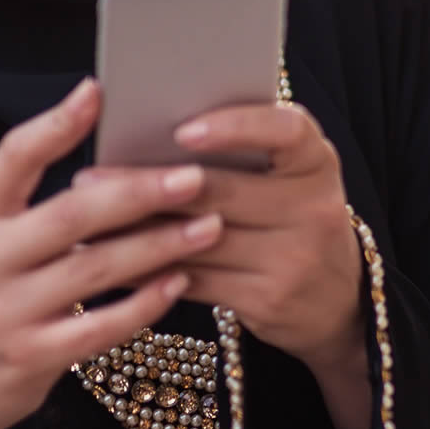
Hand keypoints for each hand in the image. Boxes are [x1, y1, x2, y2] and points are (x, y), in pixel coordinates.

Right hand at [0, 77, 230, 428]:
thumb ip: (34, 205)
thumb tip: (116, 159)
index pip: (11, 159)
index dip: (54, 124)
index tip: (97, 92)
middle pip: (70, 213)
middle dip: (139, 192)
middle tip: (193, 177)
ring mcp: (4, 312)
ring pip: (95, 267)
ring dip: (158, 245)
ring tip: (208, 226)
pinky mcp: (30, 356)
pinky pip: (101, 325)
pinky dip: (145, 301)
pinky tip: (179, 281)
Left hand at [74, 102, 364, 381]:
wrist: (340, 302)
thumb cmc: (297, 222)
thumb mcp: (293, 181)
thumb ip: (245, 157)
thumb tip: (151, 135)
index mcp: (317, 164)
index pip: (287, 131)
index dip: (237, 126)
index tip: (185, 128)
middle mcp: (313, 209)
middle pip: (221, 192)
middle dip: (148, 184)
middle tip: (92, 177)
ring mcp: (293, 259)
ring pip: (198, 240)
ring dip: (137, 231)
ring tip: (89, 221)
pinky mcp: (268, 300)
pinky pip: (195, 281)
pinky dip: (152, 270)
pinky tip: (115, 261)